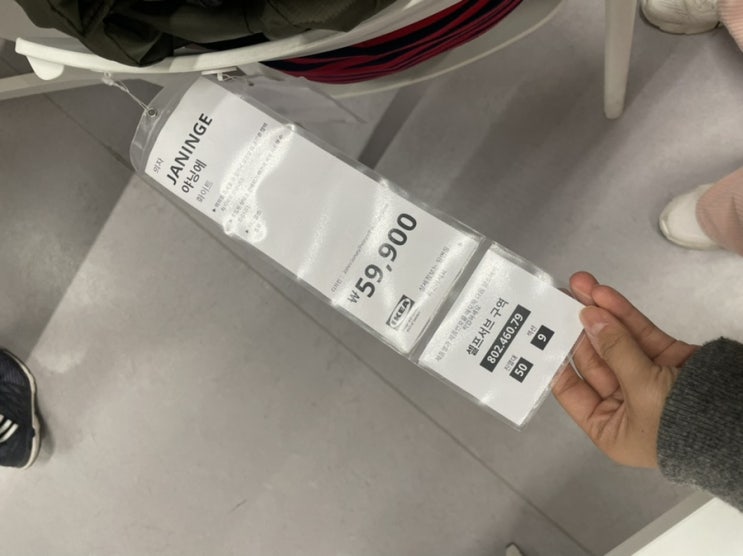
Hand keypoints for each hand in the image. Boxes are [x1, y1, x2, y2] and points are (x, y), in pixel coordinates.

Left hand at [552, 272, 697, 467]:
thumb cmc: (682, 423)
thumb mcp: (642, 391)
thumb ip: (614, 350)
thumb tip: (589, 316)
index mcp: (610, 428)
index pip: (572, 391)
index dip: (556, 360)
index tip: (541, 333)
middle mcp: (624, 405)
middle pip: (593, 360)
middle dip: (580, 327)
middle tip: (561, 297)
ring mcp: (647, 380)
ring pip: (616, 342)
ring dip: (600, 313)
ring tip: (580, 285)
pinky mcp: (669, 360)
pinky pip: (639, 335)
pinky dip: (624, 315)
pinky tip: (605, 295)